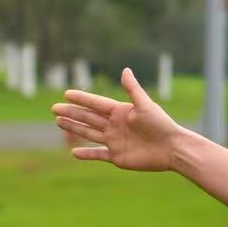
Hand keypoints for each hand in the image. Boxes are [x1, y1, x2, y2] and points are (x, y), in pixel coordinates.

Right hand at [52, 69, 187, 171]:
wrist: (173, 149)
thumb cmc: (162, 125)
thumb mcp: (145, 105)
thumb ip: (133, 89)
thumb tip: (125, 69)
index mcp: (121, 112)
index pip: (96, 104)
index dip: (82, 98)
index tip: (66, 93)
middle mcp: (116, 125)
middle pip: (89, 118)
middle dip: (72, 112)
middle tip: (54, 108)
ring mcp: (115, 141)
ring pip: (89, 133)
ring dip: (74, 128)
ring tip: (58, 121)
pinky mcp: (117, 156)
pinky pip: (98, 154)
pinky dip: (86, 154)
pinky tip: (73, 152)